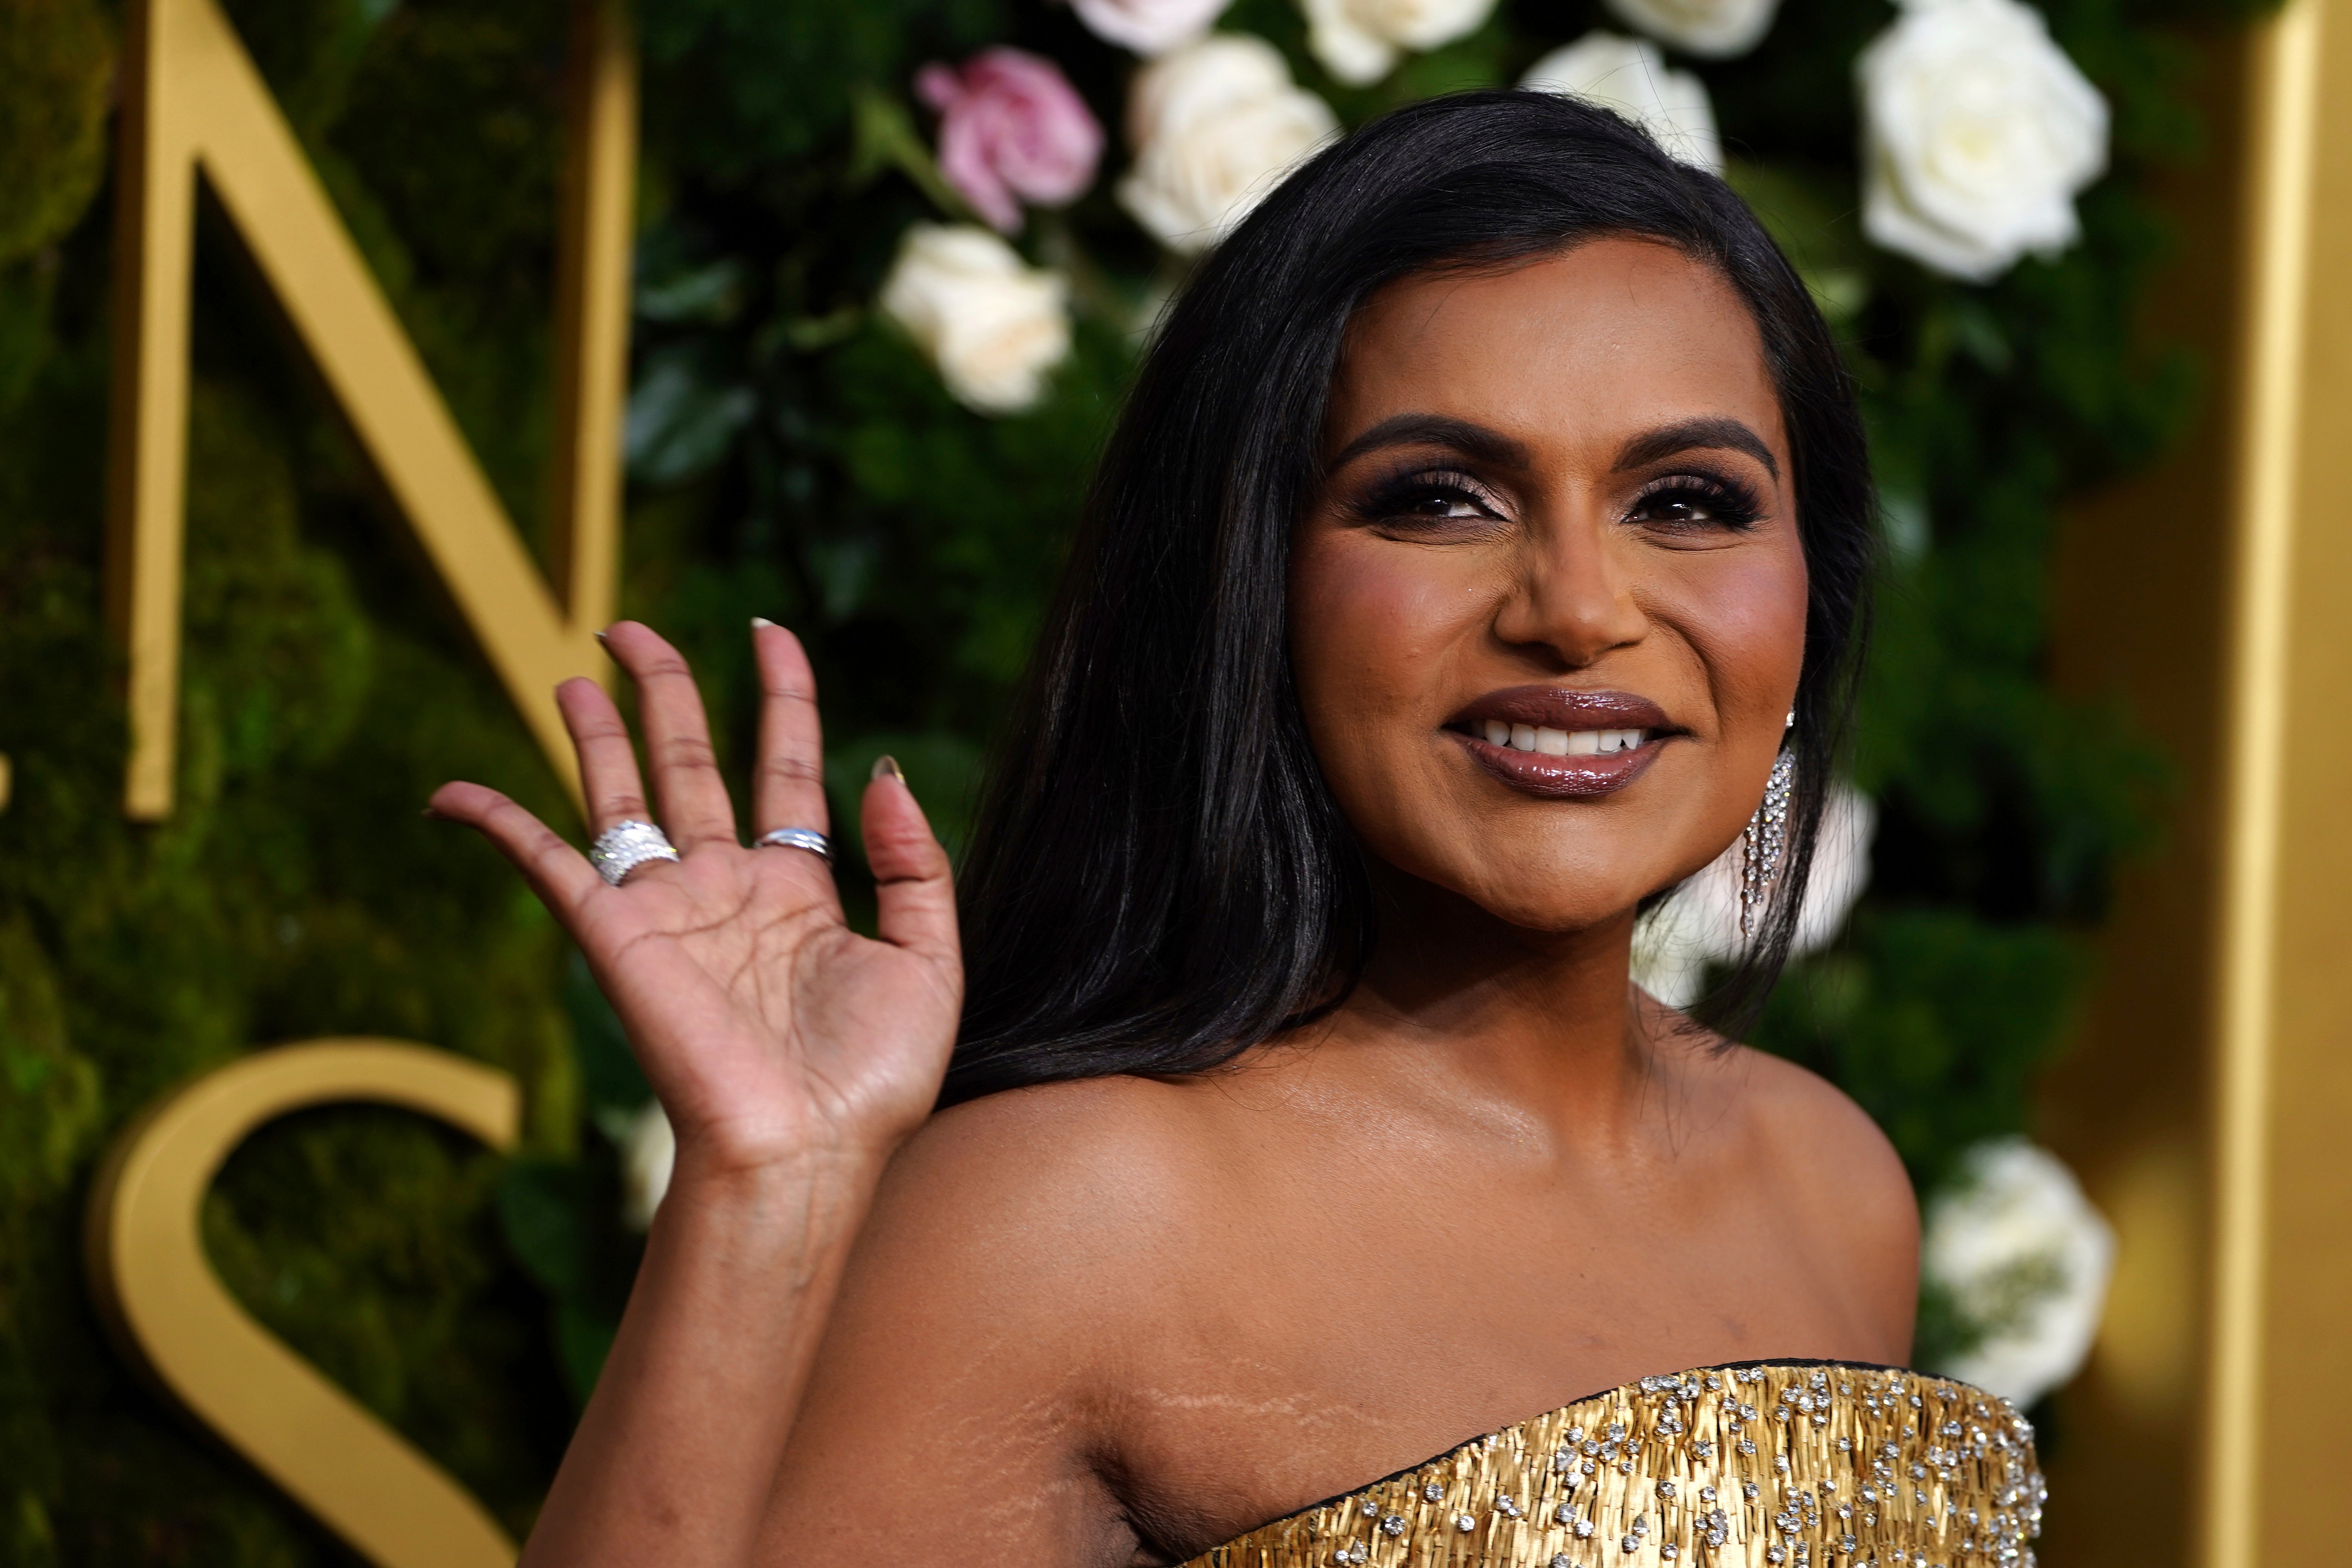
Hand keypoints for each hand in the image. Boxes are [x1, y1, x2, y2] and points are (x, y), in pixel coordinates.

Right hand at [429, 620, 960, 1183]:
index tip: (770, 629)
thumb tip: (884, 771)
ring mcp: (668, 909)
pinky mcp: (615, 937)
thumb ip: (914, 863)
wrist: (808, 1152)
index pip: (786, 762)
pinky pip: (546, 865)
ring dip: (595, 731)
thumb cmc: (872, 1080)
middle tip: (630, 630)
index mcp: (799, 888)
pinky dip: (498, 826)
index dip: (781, 692)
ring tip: (575, 672)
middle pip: (689, 760)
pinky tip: (455, 794)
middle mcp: (726, 887)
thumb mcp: (930, 960)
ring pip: (621, 793)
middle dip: (663, 691)